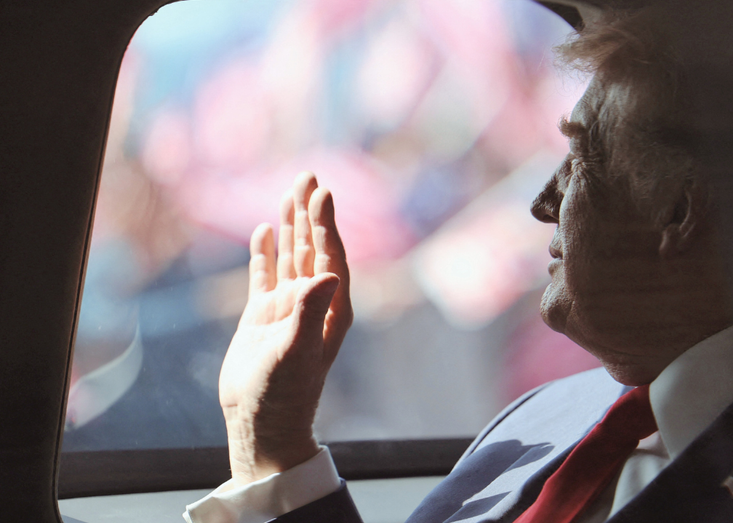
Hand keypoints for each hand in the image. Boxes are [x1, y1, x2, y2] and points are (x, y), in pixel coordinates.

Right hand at [218, 172, 351, 486]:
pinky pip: (265, 275)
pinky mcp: (263, 316)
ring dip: (291, 225)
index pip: (331, 256)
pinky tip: (264, 230)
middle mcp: (313, 302)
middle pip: (314, 247)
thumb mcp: (296, 352)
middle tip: (308, 175)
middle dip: (311, 212)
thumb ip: (310, 311)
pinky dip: (265, 252)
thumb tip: (330, 273)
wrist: (259, 422)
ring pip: (291, 255)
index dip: (327, 224)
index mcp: (330, 308)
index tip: (322, 193)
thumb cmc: (283, 394)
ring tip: (289, 191)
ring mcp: (288, 306)